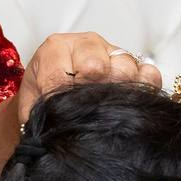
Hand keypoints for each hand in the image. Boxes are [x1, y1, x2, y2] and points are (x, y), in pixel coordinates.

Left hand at [19, 31, 162, 118]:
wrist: (53, 89)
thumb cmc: (43, 95)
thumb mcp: (31, 103)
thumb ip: (37, 113)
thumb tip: (48, 136)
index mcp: (55, 49)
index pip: (60, 75)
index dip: (60, 101)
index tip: (58, 116)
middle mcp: (85, 44)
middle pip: (95, 67)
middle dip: (89, 96)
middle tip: (83, 113)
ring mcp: (112, 51)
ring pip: (124, 69)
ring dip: (117, 93)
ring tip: (104, 110)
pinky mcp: (135, 63)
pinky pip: (148, 74)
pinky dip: (143, 91)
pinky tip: (128, 103)